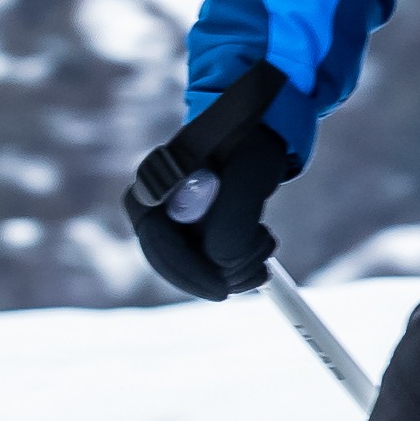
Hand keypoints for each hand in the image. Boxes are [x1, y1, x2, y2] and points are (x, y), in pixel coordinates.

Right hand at [126, 63, 300, 300]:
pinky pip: (209, 266)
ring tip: (265, 239)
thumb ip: (232, 218)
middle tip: (260, 272)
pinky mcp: (192, 232)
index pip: (159, 246)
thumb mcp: (249, 175)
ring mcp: (172, 221)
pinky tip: (259, 248)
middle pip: (176, 265)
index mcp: (154, 187)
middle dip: (220, 274)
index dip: (190, 274)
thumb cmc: (251, 142)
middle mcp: (155, 208)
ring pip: (198, 269)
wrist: (260, 128)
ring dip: (235, 267)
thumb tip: (220, 260)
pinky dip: (236, 267)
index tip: (223, 292)